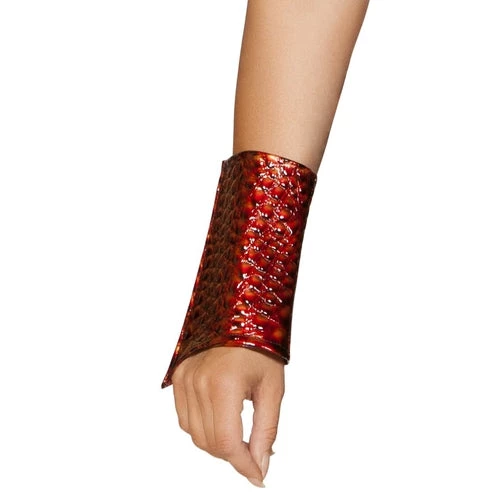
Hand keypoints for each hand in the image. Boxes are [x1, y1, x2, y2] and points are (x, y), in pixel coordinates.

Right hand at [171, 346, 284, 486]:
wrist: (240, 314)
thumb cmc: (261, 347)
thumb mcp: (273, 389)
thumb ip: (266, 430)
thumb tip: (261, 465)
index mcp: (224, 384)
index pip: (227, 443)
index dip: (244, 465)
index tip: (258, 476)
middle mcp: (198, 382)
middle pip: (209, 443)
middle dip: (233, 456)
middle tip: (254, 452)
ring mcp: (184, 378)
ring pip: (194, 434)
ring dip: (216, 443)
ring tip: (239, 433)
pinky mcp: (178, 376)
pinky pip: (184, 418)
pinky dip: (201, 428)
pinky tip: (220, 418)